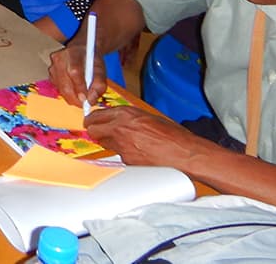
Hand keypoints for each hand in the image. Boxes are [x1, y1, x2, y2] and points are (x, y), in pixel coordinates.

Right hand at [48, 43, 105, 106]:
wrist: (82, 49)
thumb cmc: (91, 60)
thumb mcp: (101, 70)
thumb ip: (99, 85)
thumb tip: (91, 100)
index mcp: (73, 53)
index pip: (74, 72)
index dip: (79, 87)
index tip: (86, 100)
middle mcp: (59, 59)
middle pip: (64, 84)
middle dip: (75, 98)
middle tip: (84, 105)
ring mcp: (52, 66)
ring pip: (61, 88)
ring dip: (71, 97)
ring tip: (81, 96)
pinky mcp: (50, 74)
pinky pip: (58, 89)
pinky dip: (67, 93)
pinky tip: (74, 89)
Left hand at [83, 106, 207, 168]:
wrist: (183, 153)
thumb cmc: (173, 135)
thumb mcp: (148, 117)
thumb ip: (129, 118)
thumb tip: (117, 120)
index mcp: (126, 114)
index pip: (96, 115)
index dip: (93, 119)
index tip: (93, 121)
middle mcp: (120, 128)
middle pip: (92, 129)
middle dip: (94, 130)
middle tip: (98, 132)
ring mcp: (121, 146)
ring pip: (104, 143)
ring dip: (109, 142)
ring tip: (125, 142)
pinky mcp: (126, 160)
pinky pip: (118, 155)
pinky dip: (124, 154)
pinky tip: (137, 152)